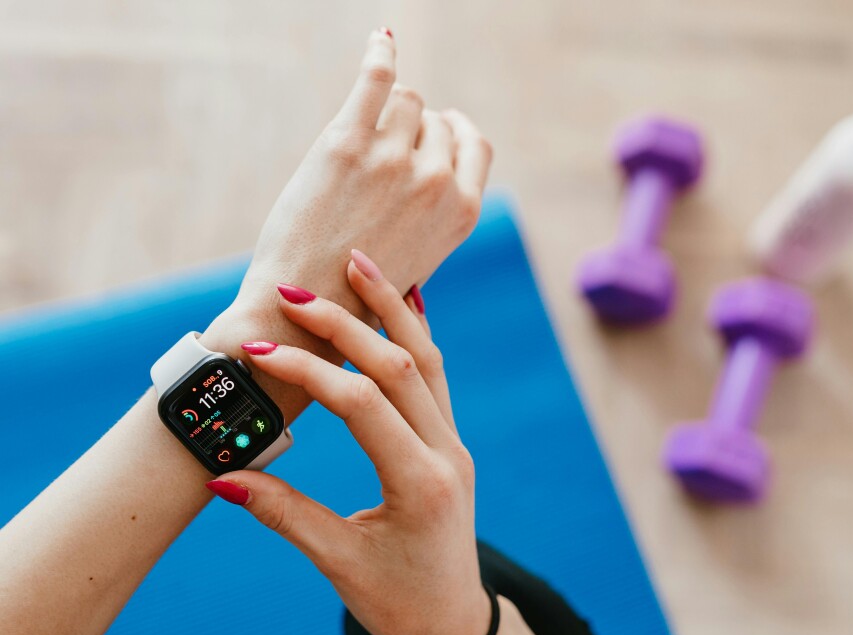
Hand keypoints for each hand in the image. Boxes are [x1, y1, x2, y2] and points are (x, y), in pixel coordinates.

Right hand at [207, 250, 489, 634]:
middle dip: (345, 323)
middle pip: (398, 366)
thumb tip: (221, 477)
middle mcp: (445, 453)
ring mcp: (453, 444)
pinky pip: (436, 377)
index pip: (359, 404)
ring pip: (426, 361)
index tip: (256, 353)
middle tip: (297, 291)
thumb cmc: (399, 603)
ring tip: (359, 263)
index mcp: (419, 483)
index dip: (307, 371)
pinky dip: (415, 336)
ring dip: (392, 309)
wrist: (456, 624)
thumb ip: (284, 514)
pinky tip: (402, 303)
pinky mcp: (449, 443)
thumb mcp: (339, 563)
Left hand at [232, 28, 491, 328]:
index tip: (437, 128)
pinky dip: (380, 53)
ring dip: (386, 112)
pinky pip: (377, 78)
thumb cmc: (359, 290)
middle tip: (380, 155)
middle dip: (411, 131)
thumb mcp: (420, 260)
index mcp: (462, 212)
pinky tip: (381, 41)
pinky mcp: (349, 142)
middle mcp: (437, 181)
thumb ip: (435, 216)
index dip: (453, 133)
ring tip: (362, 138)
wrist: (308, 305)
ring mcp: (394, 159)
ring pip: (405, 99)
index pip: (474, 144)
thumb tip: (439, 177)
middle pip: (434, 120)